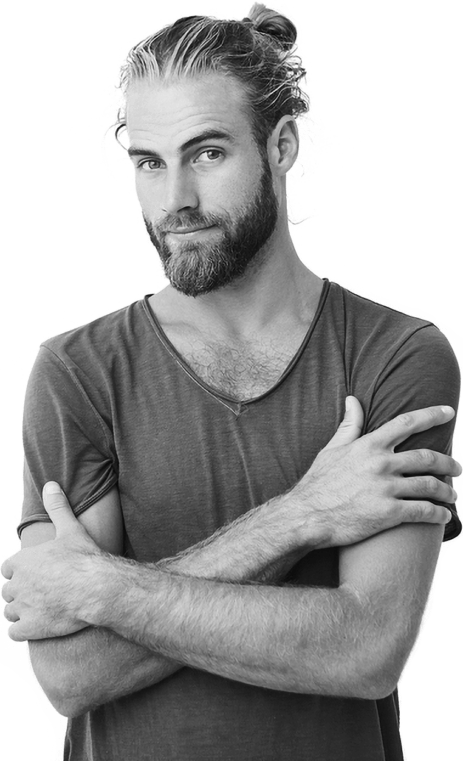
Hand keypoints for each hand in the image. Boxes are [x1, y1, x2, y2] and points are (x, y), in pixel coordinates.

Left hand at [2, 482, 101, 641]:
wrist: (97, 588)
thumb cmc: (85, 559)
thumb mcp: (70, 528)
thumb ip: (57, 507)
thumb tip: (51, 485)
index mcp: (21, 561)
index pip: (7, 568)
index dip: (20, 572)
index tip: (35, 574)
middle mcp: (17, 584)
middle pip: (8, 591)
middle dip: (21, 592)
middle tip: (42, 592)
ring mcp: (22, 607)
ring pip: (10, 612)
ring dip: (21, 611)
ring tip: (41, 608)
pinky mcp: (30, 628)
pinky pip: (14, 632)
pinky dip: (23, 630)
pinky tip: (38, 625)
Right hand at [291, 398, 459, 547]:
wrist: (306, 516)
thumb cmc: (318, 483)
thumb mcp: (331, 449)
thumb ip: (349, 425)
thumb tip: (352, 399)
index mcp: (369, 445)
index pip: (407, 423)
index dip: (431, 415)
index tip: (449, 412)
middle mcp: (381, 464)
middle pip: (427, 458)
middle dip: (449, 463)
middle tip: (458, 468)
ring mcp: (385, 489)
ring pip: (430, 486)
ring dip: (447, 491)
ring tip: (452, 495)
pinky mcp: (388, 514)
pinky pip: (423, 511)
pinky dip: (438, 514)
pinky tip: (443, 516)